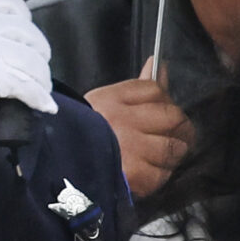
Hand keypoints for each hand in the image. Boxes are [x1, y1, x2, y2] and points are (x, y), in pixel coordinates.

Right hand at [0, 0, 55, 141]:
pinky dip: (40, 97)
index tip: (20, 31)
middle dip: (36, 53)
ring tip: (37, 88)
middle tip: (29, 68)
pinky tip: (42, 103)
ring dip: (40, 78)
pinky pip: (30, 83)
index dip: (20, 12)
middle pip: (28, 30)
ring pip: (33, 58)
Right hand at [87, 60, 192, 196]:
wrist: (59, 168)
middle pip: (172, 117)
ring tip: (162, 157)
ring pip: (172, 147)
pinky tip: (149, 173)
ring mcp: (129, 148)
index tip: (164, 115)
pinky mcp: (133, 174)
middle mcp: (122, 120)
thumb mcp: (104, 103)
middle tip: (176, 136)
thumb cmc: (82, 134)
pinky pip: (161, 174)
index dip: (167, 103)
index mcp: (112, 99)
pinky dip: (160, 176)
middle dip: (181, 129)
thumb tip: (158, 64)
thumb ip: (138, 87)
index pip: (156, 90)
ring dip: (172, 154)